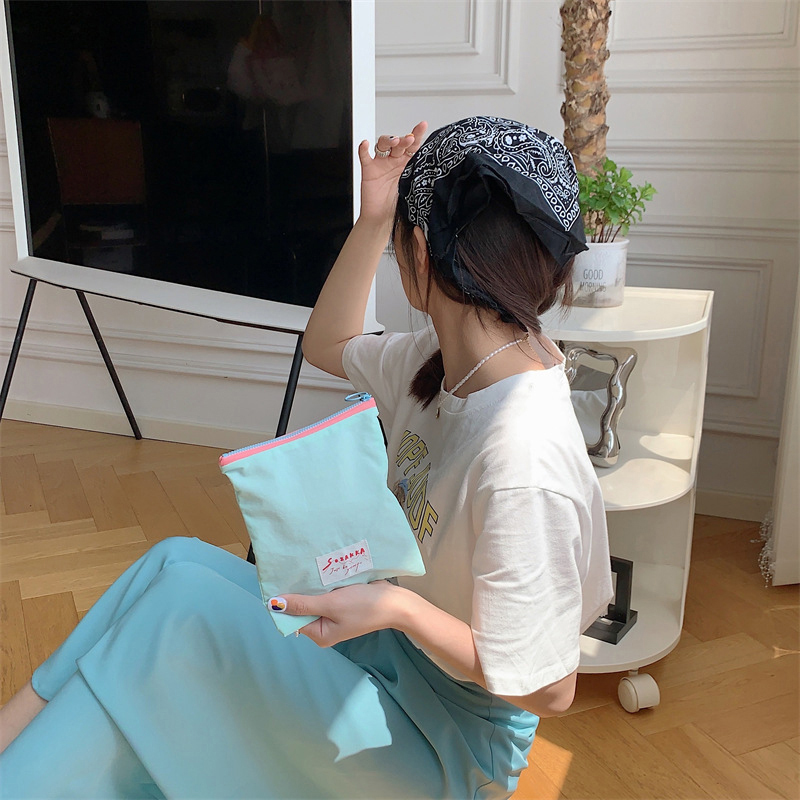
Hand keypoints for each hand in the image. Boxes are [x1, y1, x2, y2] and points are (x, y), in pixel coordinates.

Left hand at [273, 581, 406, 646]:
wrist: (395, 602)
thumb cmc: (364, 606)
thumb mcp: (331, 604)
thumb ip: (303, 604)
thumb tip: (274, 605)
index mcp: (319, 635)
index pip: (293, 619)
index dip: (286, 603)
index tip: (282, 582)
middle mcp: (324, 627)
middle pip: (303, 608)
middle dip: (301, 592)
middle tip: (296, 572)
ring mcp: (333, 615)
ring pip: (314, 599)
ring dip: (312, 586)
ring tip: (307, 569)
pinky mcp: (342, 604)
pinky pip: (326, 594)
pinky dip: (324, 584)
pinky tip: (321, 572)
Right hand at [358, 121, 427, 225]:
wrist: (382, 219)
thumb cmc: (397, 205)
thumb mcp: (413, 190)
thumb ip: (420, 178)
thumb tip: (438, 170)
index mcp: (407, 164)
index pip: (413, 146)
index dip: (417, 134)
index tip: (423, 125)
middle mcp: (394, 161)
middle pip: (398, 142)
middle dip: (404, 139)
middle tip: (409, 139)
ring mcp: (380, 164)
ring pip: (382, 144)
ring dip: (388, 140)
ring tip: (394, 141)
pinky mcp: (369, 171)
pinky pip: (364, 157)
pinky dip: (363, 150)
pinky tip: (365, 144)